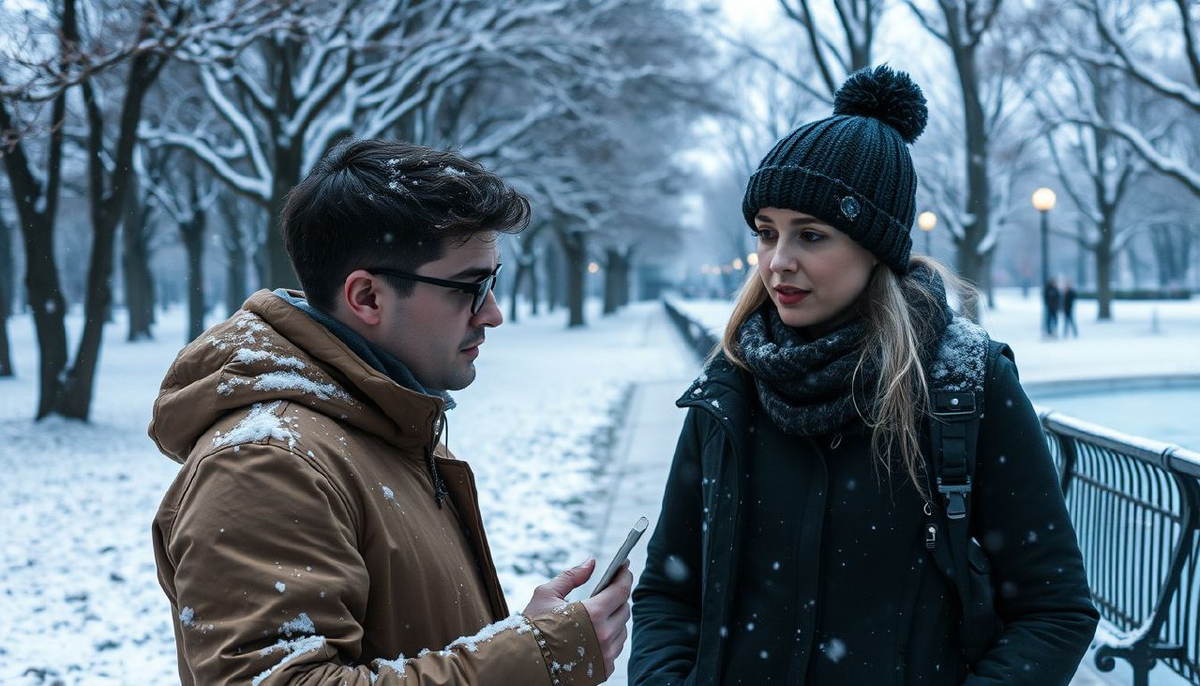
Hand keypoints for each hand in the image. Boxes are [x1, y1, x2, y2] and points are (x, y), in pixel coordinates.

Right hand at [522, 558, 632, 679]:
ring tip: (598, 613)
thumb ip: (572, 576)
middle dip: (618, 597)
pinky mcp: (603, 670)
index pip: (621, 591)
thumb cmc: (532, 628)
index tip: (623, 568)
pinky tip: (595, 633)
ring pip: (622, 630)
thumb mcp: (546, 594)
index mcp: (593, 615)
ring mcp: (605, 655)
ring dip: (614, 619)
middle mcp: (604, 636)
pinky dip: (610, 638)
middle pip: (624, 610)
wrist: (521, 663)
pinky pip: (615, 649)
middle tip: (608, 590)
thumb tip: (591, 562)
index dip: (624, 577)